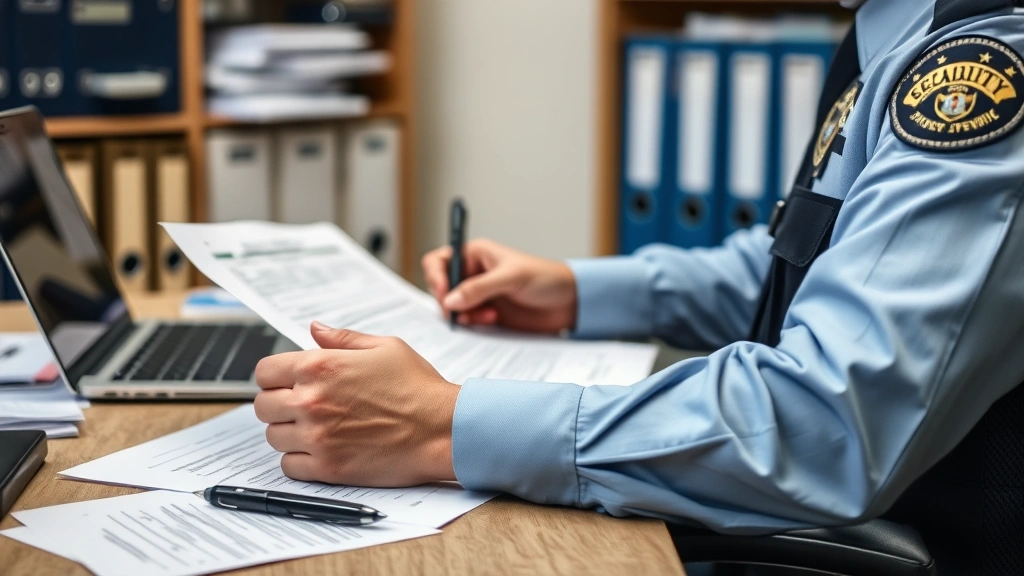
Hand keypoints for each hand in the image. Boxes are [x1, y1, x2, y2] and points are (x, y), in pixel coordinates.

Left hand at [253, 322, 458, 486]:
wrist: (442, 429)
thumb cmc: (419, 387)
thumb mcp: (385, 347)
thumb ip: (343, 338)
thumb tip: (314, 329)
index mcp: (320, 366)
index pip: (264, 371)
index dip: (275, 376)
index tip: (287, 382)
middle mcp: (311, 401)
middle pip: (263, 406)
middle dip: (279, 404)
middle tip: (302, 407)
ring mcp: (317, 437)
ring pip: (273, 437)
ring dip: (289, 433)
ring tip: (315, 429)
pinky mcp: (328, 468)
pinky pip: (288, 466)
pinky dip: (299, 460)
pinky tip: (321, 450)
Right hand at [421, 238, 577, 332]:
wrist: (568, 303)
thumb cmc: (545, 278)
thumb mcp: (512, 278)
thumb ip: (479, 288)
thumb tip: (451, 300)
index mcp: (475, 254)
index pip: (439, 261)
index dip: (436, 277)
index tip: (444, 294)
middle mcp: (473, 273)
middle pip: (441, 287)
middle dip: (448, 300)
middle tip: (461, 312)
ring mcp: (478, 295)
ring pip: (451, 307)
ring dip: (463, 315)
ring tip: (487, 316)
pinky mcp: (485, 314)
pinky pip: (465, 321)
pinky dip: (472, 323)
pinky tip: (492, 320)